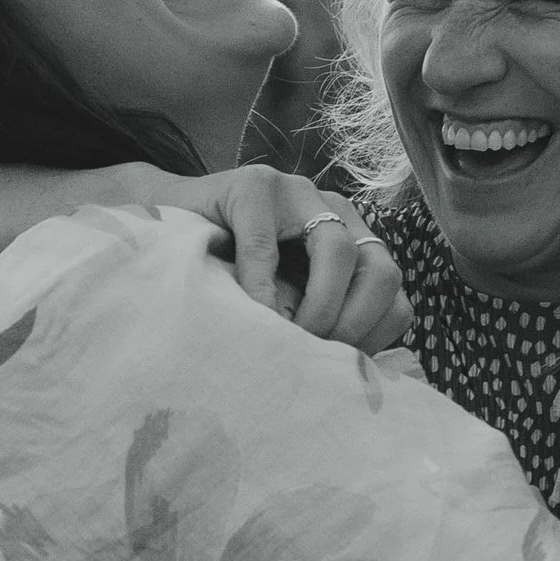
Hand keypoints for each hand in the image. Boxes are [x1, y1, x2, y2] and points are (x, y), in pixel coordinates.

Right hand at [185, 168, 411, 351]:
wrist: (167, 219)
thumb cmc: (228, 268)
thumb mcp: (284, 295)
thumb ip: (317, 317)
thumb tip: (346, 374)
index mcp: (353, 239)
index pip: (392, 290)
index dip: (375, 334)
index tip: (343, 368)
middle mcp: (337, 212)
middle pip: (381, 271)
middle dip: (356, 323)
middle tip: (319, 353)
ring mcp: (298, 191)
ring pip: (339, 251)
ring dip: (320, 306)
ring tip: (290, 336)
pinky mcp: (254, 186)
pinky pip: (267, 246)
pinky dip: (262, 289)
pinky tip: (252, 314)